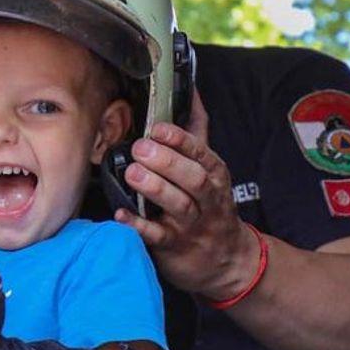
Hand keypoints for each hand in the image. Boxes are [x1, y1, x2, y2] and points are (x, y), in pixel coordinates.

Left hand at [114, 92, 261, 303]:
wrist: (228, 260)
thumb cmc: (211, 204)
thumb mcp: (210, 168)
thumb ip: (197, 131)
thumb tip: (190, 90)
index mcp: (214, 175)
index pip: (201, 153)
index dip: (180, 140)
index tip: (158, 128)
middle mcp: (207, 199)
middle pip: (192, 178)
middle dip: (167, 161)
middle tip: (141, 148)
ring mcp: (192, 225)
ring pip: (178, 205)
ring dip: (155, 188)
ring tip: (132, 174)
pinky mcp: (175, 248)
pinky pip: (157, 237)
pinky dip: (139, 226)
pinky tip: (121, 214)